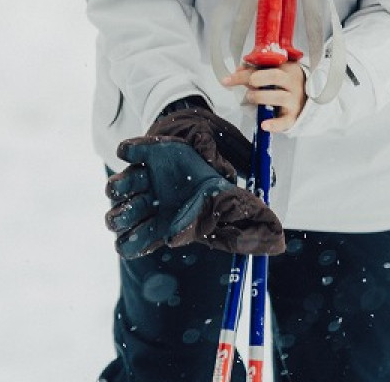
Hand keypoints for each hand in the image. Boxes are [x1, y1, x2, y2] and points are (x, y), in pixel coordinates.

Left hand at [105, 135, 282, 258]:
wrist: (209, 144)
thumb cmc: (219, 187)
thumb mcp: (233, 211)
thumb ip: (246, 230)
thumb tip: (274, 245)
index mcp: (160, 222)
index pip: (132, 244)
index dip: (130, 243)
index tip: (148, 232)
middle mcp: (146, 204)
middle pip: (116, 219)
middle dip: (119, 217)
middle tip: (135, 210)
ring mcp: (141, 179)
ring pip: (115, 190)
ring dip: (119, 188)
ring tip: (134, 183)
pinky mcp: (142, 152)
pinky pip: (129, 151)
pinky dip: (132, 150)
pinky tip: (138, 153)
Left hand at [223, 61, 307, 132]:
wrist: (308, 97)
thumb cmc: (286, 83)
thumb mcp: (274, 71)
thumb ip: (256, 70)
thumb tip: (239, 70)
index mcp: (286, 69)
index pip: (264, 66)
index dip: (244, 73)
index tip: (227, 80)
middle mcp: (292, 83)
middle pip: (275, 77)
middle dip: (255, 79)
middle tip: (246, 86)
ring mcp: (294, 100)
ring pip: (279, 97)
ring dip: (260, 97)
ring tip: (250, 98)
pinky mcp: (294, 116)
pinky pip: (285, 121)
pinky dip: (275, 124)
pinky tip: (264, 125)